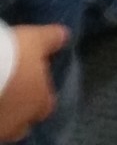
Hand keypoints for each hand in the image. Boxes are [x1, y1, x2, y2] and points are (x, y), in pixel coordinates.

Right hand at [0, 27, 67, 141]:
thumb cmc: (14, 55)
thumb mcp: (37, 39)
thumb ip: (52, 39)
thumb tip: (65, 36)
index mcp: (41, 101)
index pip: (47, 105)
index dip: (42, 94)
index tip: (36, 82)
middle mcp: (23, 119)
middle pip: (27, 121)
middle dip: (24, 110)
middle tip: (16, 92)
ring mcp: (4, 126)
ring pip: (8, 126)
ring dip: (7, 114)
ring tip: (4, 94)